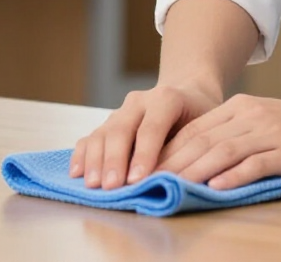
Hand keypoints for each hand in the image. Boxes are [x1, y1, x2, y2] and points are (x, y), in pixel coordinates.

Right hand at [70, 82, 221, 189]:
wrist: (187, 92)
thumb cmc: (198, 116)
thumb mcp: (203, 126)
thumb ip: (188, 149)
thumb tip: (171, 182)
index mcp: (167, 98)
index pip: (152, 127)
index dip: (144, 154)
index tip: (137, 180)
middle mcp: (140, 100)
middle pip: (122, 129)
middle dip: (115, 160)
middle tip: (111, 187)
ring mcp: (121, 110)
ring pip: (103, 132)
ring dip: (96, 160)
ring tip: (94, 185)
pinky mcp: (108, 122)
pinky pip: (90, 136)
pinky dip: (82, 154)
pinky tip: (77, 173)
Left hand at [155, 92, 280, 189]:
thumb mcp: (261, 121)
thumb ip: (231, 134)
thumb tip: (193, 160)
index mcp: (240, 107)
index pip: (194, 129)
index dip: (166, 150)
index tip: (143, 170)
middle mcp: (250, 115)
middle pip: (202, 140)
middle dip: (171, 164)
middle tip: (146, 184)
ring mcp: (269, 132)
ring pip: (223, 151)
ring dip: (193, 171)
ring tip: (170, 188)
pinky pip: (256, 163)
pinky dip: (233, 176)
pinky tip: (216, 188)